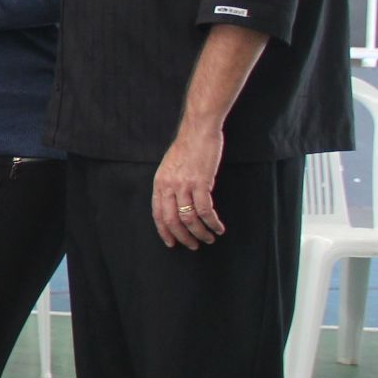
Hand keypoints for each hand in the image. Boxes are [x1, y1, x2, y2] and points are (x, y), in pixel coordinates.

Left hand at [152, 128, 226, 248]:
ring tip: (209, 238)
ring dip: (200, 233)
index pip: (158, 214)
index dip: (165, 231)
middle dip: (183, 237)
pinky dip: (212, 223)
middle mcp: (169, 186)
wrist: (198, 131)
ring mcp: (184, 185)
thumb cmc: (187, 148)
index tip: (172, 243)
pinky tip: (218, 228)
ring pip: (190, 218)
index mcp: (159, 184)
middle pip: (172, 221)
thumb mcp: (170, 168)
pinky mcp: (201, 183)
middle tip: (193, 246)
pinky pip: (206, 210)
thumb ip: (170, 186)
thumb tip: (175, 205)